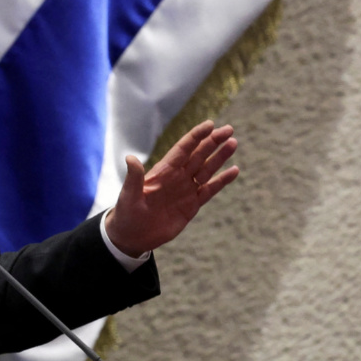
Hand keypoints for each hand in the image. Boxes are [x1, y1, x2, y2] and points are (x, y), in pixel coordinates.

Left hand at [103, 121, 238, 256]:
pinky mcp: (192, 205)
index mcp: (163, 171)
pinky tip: (234, 170)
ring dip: (220, 157)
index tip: (210, 124)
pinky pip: (210, 190)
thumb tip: (130, 158)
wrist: (133, 236)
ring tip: (233, 143)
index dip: (196, 136)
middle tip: (229, 129)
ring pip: (207, 169)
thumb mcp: (129, 195)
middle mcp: (177, 177)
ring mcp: (186, 190)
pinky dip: (222, 181)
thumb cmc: (127, 214)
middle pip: (198, 155)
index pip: (182, 149)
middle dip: (213, 142)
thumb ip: (134, 178)